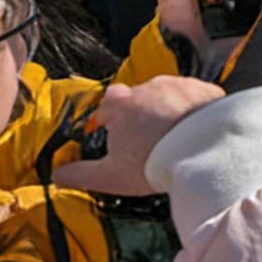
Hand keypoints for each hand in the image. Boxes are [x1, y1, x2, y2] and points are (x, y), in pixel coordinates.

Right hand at [52, 77, 223, 196]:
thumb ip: (80, 174)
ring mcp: (179, 86)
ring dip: (166, 108)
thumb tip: (57, 176)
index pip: (108, 102)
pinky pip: (195, 96)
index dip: (109, 116)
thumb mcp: (109, 175)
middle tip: (144, 136)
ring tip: (170, 135)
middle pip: (138, 96)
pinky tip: (195, 128)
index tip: (111, 129)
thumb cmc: (153, 161)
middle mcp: (149, 88)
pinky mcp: (204, 89)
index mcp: (122, 105)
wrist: (203, 149)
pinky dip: (193, 109)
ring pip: (167, 94)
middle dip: (139, 112)